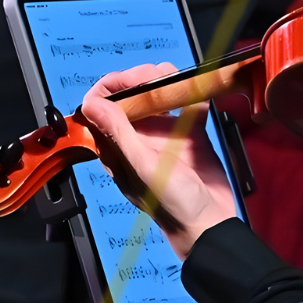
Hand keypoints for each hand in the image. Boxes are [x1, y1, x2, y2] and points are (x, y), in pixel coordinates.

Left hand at [81, 64, 238, 258]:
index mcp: (117, 148)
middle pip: (129, 94)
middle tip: (158, 78)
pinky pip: (188, 105)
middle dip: (140, 78)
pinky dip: (192, 93)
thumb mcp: (143, 168)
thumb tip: (92, 105)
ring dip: (165, 81)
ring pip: (157, 95)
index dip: (111, 87)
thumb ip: (119, 135)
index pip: (100, 107)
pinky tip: (196, 92)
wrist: (210, 224)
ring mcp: (163, 135)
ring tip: (176, 81)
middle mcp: (137, 138)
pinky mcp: (189, 134)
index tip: (131, 81)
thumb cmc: (172, 207)